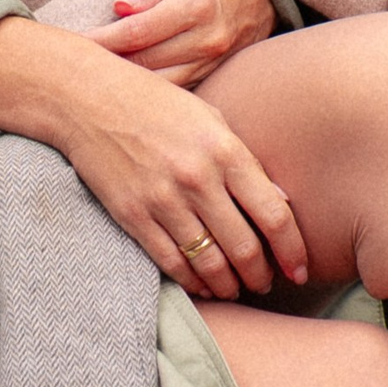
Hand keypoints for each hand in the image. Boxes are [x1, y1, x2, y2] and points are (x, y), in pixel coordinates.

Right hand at [0, 16, 308, 298]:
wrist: (87, 98)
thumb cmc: (155, 103)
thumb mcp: (210, 119)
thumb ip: (244, 161)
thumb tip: (281, 203)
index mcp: (225, 149)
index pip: (274, 214)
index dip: (292, 250)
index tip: (300, 269)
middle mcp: (198, 178)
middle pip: (244, 247)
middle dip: (262, 275)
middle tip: (268, 283)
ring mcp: (163, 199)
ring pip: (209, 263)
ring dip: (228, 285)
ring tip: (237, 288)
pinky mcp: (133, 215)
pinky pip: (171, 262)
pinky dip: (192, 280)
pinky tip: (203, 285)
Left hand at [87, 0, 277, 88]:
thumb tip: (120, 8)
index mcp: (194, 6)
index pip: (138, 31)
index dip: (103, 40)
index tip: (76, 44)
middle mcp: (206, 39)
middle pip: (145, 61)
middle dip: (108, 64)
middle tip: (77, 66)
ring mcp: (210, 64)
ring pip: (158, 86)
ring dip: (125, 84)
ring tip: (96, 80)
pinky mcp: (210, 80)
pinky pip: (172, 93)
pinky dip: (146, 94)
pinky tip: (124, 90)